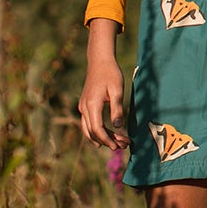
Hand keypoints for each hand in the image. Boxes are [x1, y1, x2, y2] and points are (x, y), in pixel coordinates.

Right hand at [78, 18, 127, 150]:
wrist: (99, 61)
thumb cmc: (110, 73)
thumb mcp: (117, 90)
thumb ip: (117, 109)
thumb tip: (119, 127)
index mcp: (92, 104)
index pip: (97, 128)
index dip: (107, 139)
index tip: (118, 146)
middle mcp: (84, 107)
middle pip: (92, 131)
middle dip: (107, 141)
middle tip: (123, 146)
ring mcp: (83, 106)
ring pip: (88, 129)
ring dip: (101, 138)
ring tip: (117, 144)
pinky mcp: (85, 105)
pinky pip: (88, 123)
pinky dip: (97, 131)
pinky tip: (107, 136)